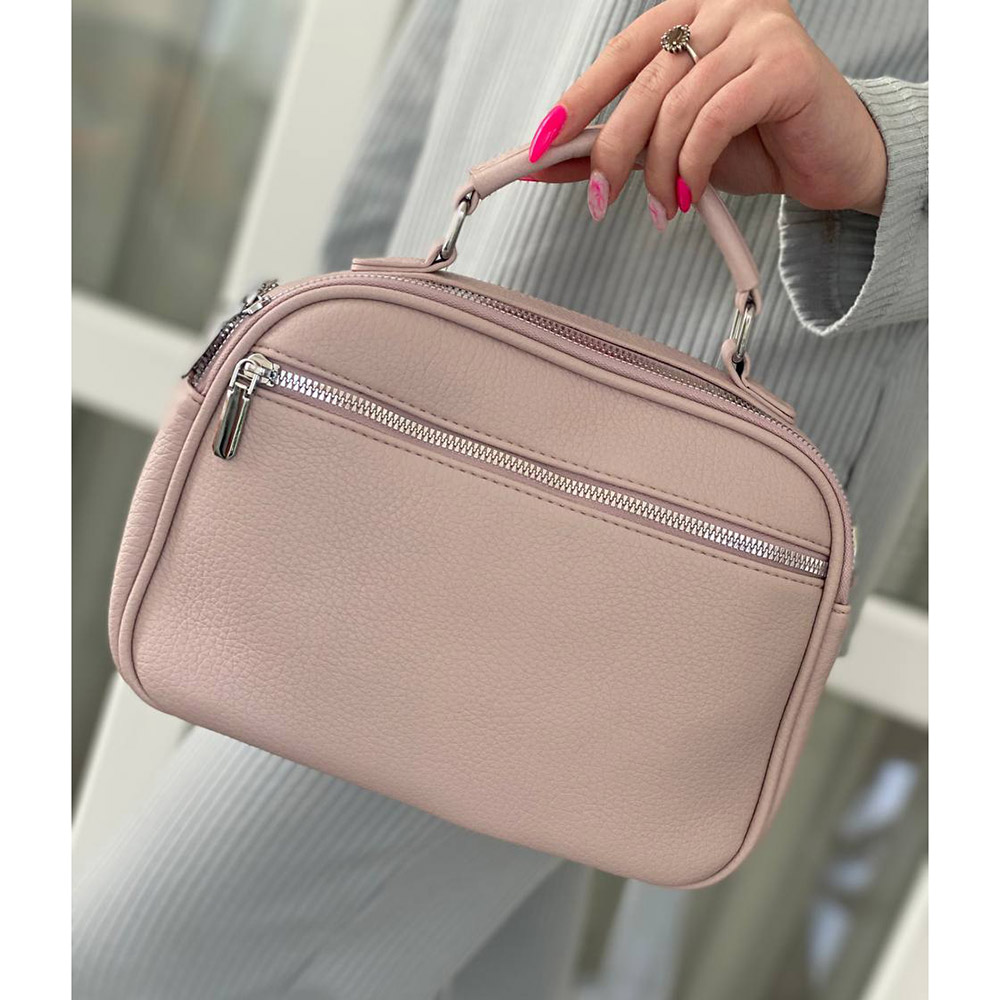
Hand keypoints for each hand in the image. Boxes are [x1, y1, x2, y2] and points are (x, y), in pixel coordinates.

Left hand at [525, 0, 886, 225]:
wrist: (832, 161)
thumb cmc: (755, 144)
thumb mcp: (672, 143)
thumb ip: (618, 143)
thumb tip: (549, 164)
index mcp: (689, 13)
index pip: (619, 54)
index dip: (577, 101)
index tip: (538, 146)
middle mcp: (723, 6)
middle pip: (643, 81)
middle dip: (612, 150)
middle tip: (600, 200)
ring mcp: (758, 27)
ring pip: (677, 104)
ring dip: (657, 169)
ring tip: (661, 208)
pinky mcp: (786, 62)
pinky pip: (714, 118)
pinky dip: (692, 166)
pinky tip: (687, 195)